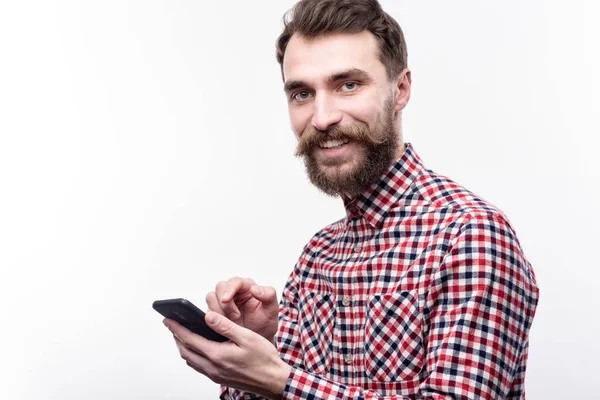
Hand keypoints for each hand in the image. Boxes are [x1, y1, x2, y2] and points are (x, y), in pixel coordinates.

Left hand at [164, 312, 290, 398]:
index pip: (190, 339)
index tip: (168, 320)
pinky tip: (198, 349)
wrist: (273, 380)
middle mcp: (213, 367)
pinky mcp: (220, 378)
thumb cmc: (264, 359)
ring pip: (191, 360)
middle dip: (176, 337)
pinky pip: (199, 366)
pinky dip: (193, 355)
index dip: (176, 329)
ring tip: (182, 334)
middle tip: (172, 325)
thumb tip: (208, 316)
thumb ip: (225, 326)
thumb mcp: (246, 336)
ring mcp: (215, 374)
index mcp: (218, 354)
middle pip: (185, 351)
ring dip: (183, 347)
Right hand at [206, 277, 278, 340]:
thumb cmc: (265, 322)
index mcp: (247, 287)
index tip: (226, 299)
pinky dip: (213, 318)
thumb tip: (255, 288)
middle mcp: (234, 292)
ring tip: (231, 322)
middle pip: (220, 287)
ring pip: (211, 297)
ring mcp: (223, 302)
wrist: (258, 339)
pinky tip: (223, 325)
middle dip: (224, 302)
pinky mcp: (216, 312)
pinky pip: (208, 311)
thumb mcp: (272, 309)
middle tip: (235, 316)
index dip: (229, 289)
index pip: (235, 281)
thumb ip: (268, 295)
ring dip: (218, 310)